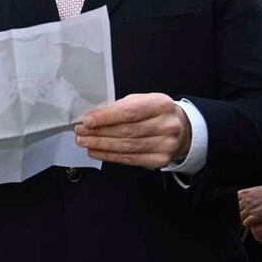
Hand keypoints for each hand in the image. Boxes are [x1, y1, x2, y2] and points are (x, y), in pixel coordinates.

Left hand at [73, 93, 190, 169]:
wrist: (181, 129)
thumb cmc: (155, 112)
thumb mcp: (142, 101)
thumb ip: (120, 107)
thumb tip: (92, 117)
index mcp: (161, 105)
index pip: (129, 112)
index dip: (106, 117)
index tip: (87, 120)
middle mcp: (166, 125)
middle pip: (126, 131)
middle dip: (99, 132)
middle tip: (81, 132)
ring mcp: (165, 145)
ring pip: (126, 146)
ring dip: (101, 145)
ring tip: (84, 142)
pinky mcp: (160, 160)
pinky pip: (129, 159)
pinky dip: (109, 156)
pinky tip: (96, 151)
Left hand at [238, 185, 261, 225]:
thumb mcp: (257, 190)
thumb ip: (249, 195)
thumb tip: (245, 200)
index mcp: (244, 193)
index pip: (235, 202)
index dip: (239, 206)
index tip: (243, 209)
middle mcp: (245, 200)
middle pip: (237, 210)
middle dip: (242, 213)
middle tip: (248, 216)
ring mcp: (250, 208)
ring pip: (241, 217)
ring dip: (245, 219)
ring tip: (251, 220)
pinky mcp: (256, 216)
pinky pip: (246, 223)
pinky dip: (248, 224)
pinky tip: (253, 224)